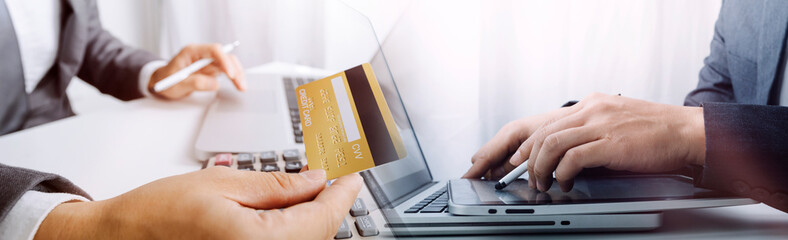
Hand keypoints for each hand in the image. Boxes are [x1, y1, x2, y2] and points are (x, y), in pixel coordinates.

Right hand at [35, 167, 362, 239]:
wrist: (120, 238)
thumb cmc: (159, 212)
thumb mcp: (223, 184)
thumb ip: (277, 186)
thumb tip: (316, 180)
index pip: (321, 219)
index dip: (343, 195)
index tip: (353, 176)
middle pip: (316, 235)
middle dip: (328, 206)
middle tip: (333, 178)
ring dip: (312, 220)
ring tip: (308, 192)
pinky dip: (292, 232)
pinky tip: (287, 214)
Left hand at [149, 44, 246, 99]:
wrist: (161, 82)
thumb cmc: (166, 81)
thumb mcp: (177, 84)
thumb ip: (195, 83)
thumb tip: (215, 84)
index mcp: (192, 51)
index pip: (214, 50)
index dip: (224, 60)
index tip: (230, 74)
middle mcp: (202, 54)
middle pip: (225, 56)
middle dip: (235, 69)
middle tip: (240, 84)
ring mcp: (208, 61)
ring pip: (229, 63)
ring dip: (237, 74)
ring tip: (242, 87)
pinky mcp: (212, 69)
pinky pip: (227, 71)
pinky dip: (234, 77)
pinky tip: (239, 85)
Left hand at [465, 93, 705, 192]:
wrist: (689, 131)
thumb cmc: (657, 132)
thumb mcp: (617, 121)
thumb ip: (591, 130)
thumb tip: (566, 154)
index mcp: (591, 104)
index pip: (545, 123)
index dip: (523, 144)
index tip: (511, 160)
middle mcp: (591, 109)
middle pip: (542, 132)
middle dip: (524, 159)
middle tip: (523, 177)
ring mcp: (600, 124)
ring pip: (551, 143)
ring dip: (540, 167)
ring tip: (542, 183)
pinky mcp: (611, 142)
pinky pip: (573, 157)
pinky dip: (562, 172)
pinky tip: (564, 182)